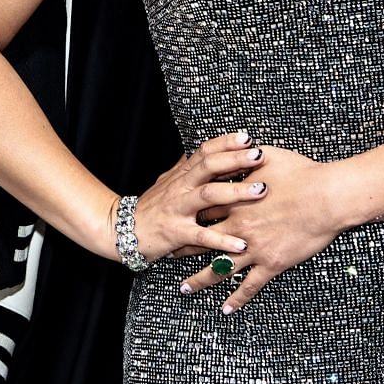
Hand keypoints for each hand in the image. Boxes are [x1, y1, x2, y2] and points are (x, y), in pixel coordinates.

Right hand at [127, 131, 263, 263]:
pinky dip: (222, 240)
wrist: (123, 230)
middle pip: (209, 166)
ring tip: (260, 191)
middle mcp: (181, 187)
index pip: (204, 151)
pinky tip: (241, 244)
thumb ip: (186, 167)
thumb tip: (203, 150)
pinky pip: (202, 236)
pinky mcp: (176, 233)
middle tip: (260, 156)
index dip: (225, 143)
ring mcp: (178, 209)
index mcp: (182, 175)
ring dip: (236, 192)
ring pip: (208, 195)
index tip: (248, 138)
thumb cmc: (151, 207)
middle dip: (235, 159)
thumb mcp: (167, 182)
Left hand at [180, 145, 342, 310]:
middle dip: (184, 248)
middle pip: (202, 240)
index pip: (202, 209)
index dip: (187, 214)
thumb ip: (247, 156)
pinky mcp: (272, 263)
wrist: (327, 197)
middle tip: (168, 254)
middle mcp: (238, 227)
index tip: (175, 219)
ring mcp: (253, 248)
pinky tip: (225, 309)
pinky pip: (249, 286)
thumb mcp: (269, 156)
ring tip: (185, 288)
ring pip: (220, 268)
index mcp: (235, 200)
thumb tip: (239, 149)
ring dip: (200, 279)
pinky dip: (236, 299)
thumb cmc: (302, 173)